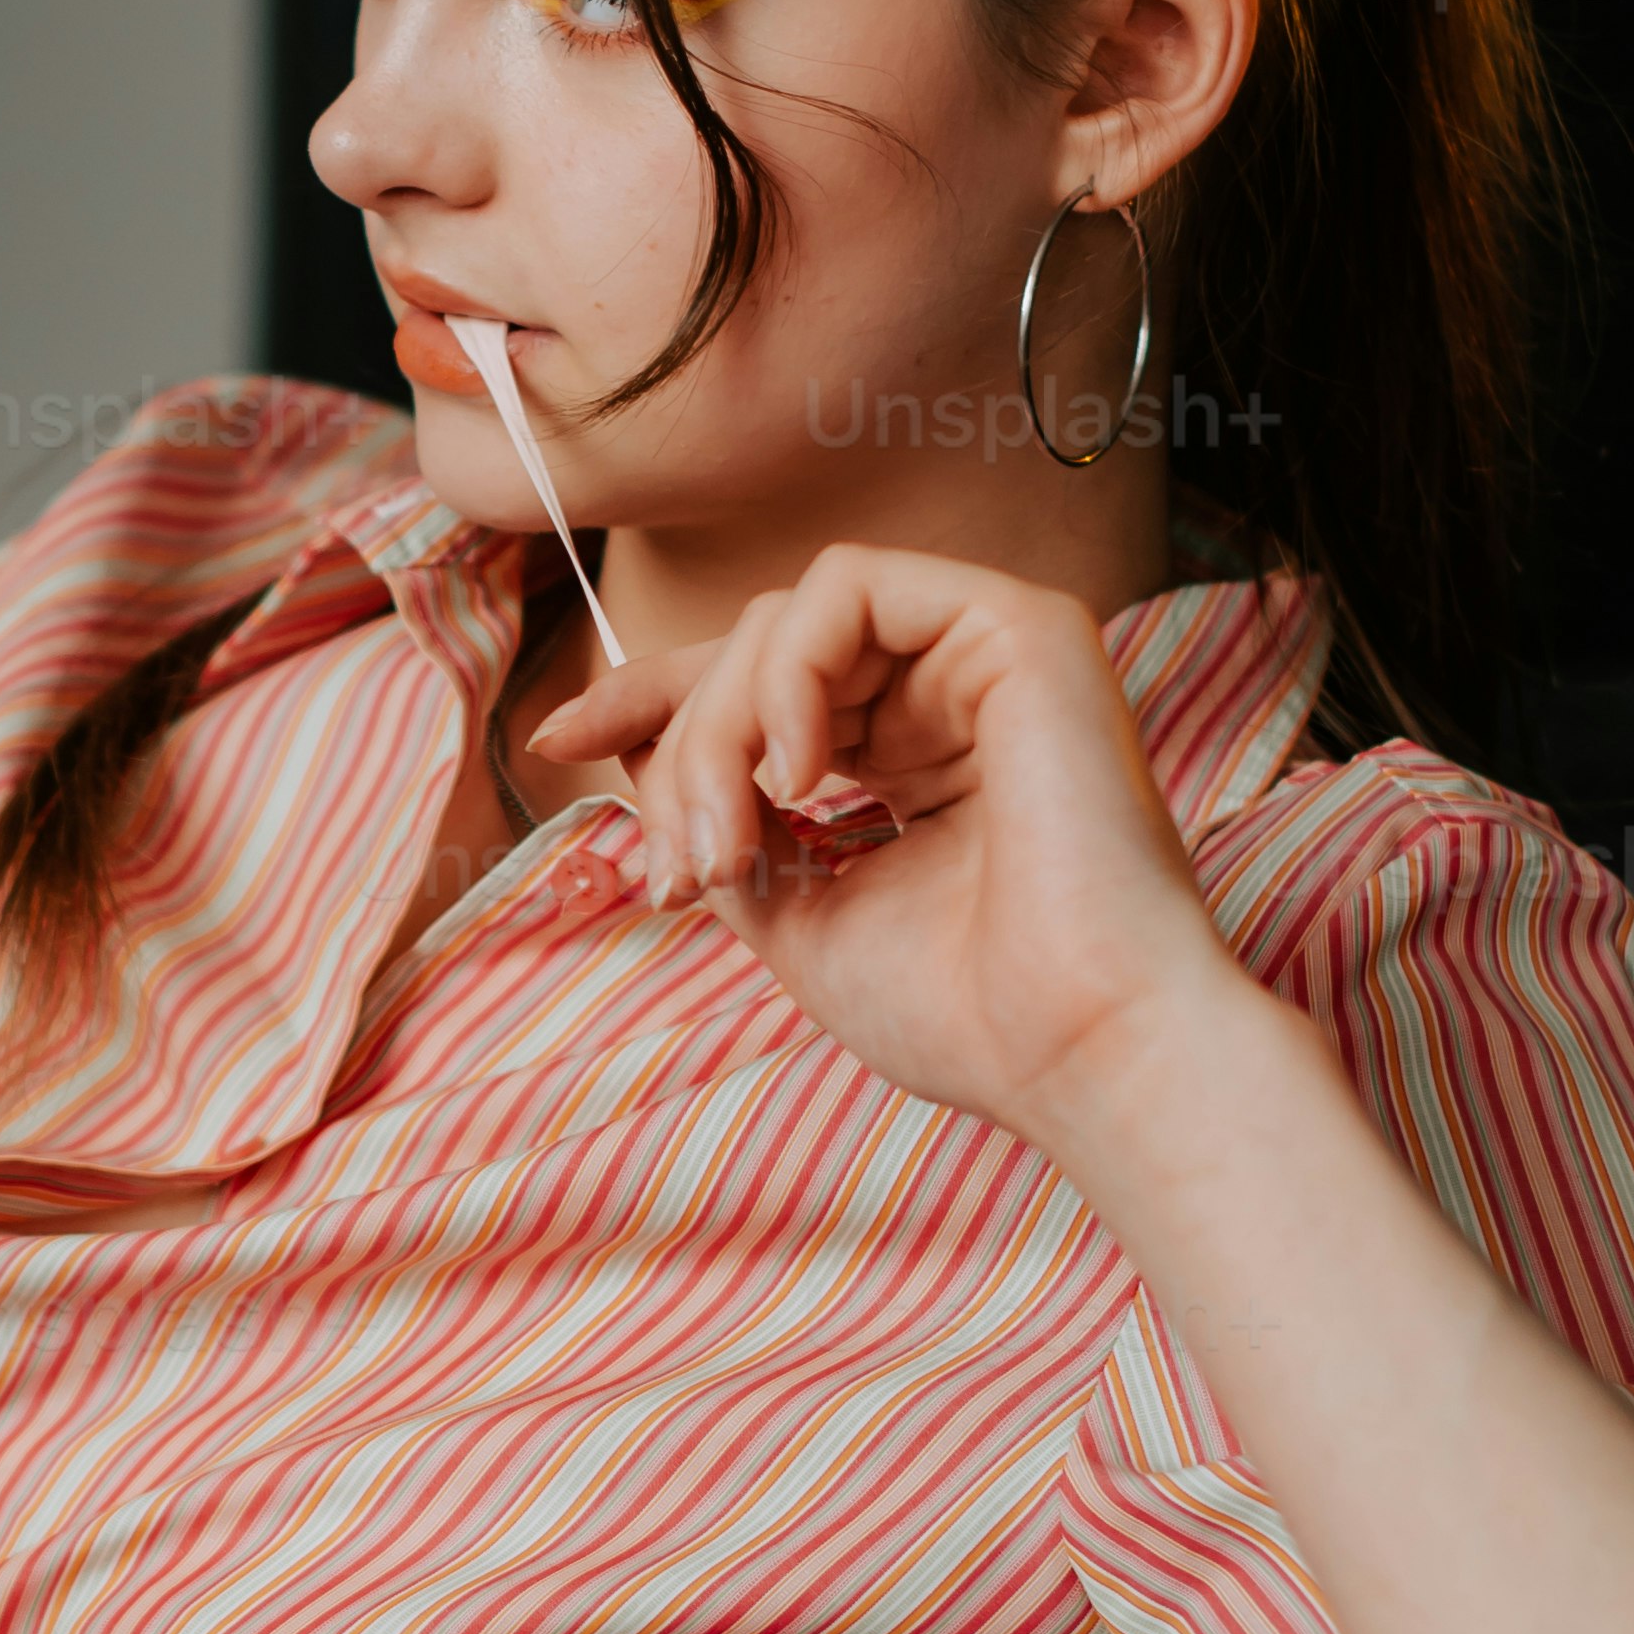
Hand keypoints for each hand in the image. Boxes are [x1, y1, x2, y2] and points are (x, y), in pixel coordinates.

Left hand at [528, 546, 1236, 1140]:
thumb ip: (725, 826)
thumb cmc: (964, 1010)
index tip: (556, 741)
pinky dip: (788, 676)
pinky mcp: (1020, 624)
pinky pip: (846, 587)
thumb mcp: (799, 915)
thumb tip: (637, 751)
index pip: (761, 690)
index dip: (649, 700)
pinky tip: (801, 778)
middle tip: (680, 873)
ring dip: (721, 729)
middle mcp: (952, 694)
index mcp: (916, 758)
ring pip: (783, 620)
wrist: (1078, 1046)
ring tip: (732, 848)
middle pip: (753, 654)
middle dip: (680, 750)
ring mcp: (987, 653)